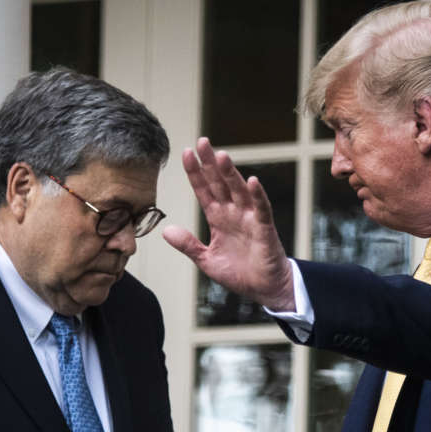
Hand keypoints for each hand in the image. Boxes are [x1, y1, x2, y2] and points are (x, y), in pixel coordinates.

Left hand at [162, 137, 295, 311]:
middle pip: (220, 183)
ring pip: (238, 191)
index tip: (186, 154)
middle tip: (202, 142)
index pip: (204, 191)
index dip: (196, 173)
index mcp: (218, 218)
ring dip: (230, 174)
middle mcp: (233, 213)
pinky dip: (257, 196)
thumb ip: (188, 245)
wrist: (265, 289)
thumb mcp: (206, 260)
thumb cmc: (239, 274)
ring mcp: (250, 219)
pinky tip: (252, 182)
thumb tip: (166, 231)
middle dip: (211, 163)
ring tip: (221, 156)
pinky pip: (261, 209)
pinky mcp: (264, 229)